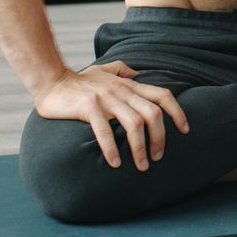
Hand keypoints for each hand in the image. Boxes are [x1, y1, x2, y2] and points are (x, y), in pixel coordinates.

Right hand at [34, 61, 188, 171]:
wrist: (51, 81)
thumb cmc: (81, 80)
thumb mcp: (106, 71)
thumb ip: (123, 71)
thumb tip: (138, 74)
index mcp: (130, 85)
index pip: (163, 95)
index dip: (178, 112)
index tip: (185, 130)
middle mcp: (122, 90)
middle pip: (153, 114)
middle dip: (160, 138)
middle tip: (158, 157)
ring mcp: (106, 98)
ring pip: (134, 123)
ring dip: (140, 148)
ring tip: (141, 166)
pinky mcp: (88, 107)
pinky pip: (104, 130)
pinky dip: (112, 148)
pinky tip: (115, 163)